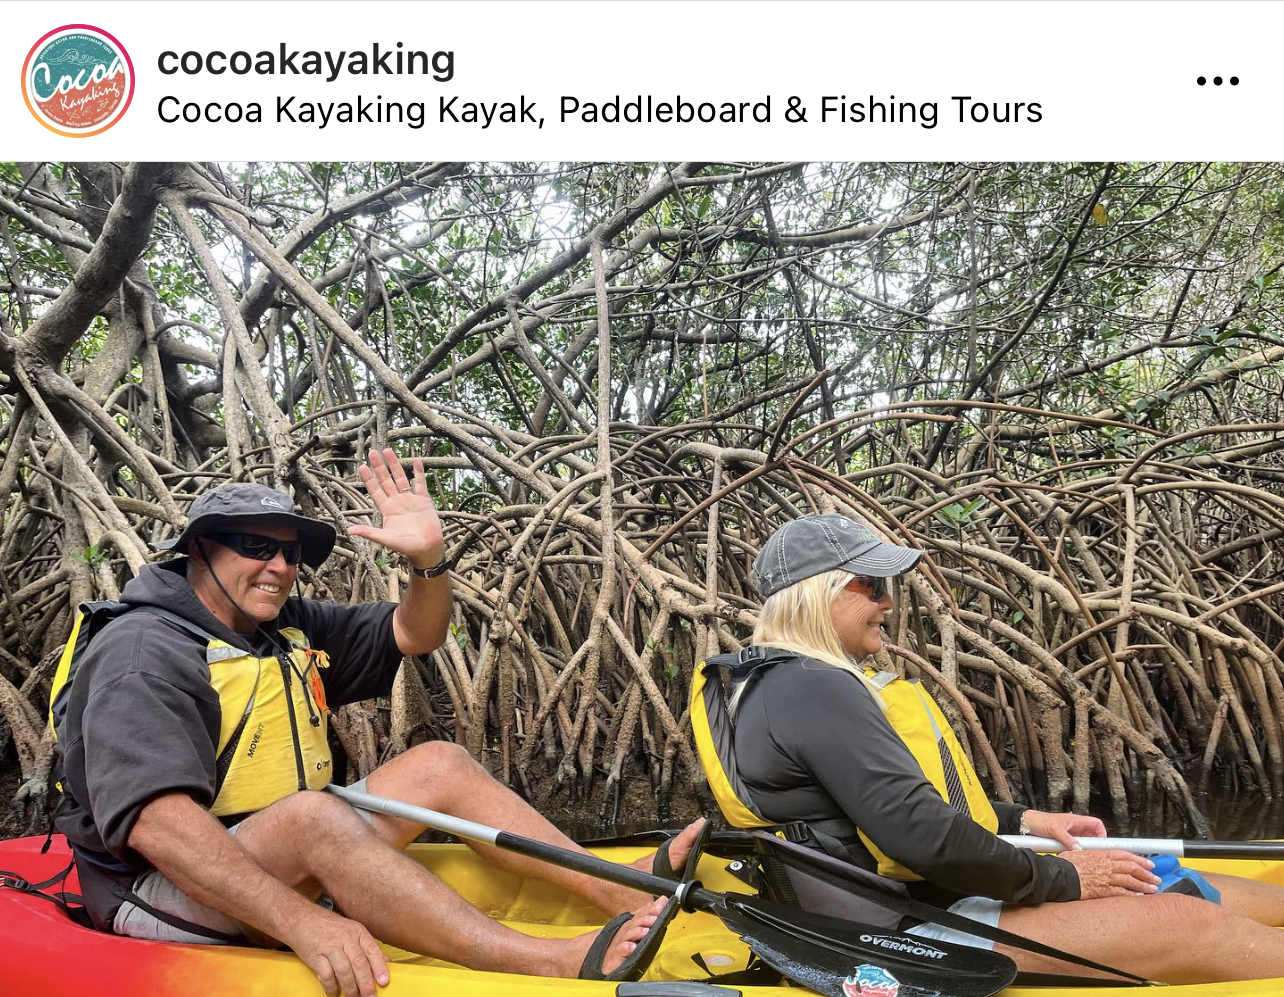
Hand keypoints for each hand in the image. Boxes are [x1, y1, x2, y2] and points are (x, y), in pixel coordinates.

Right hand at [280, 905, 389, 996]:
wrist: (302, 918)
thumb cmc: (329, 927)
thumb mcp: (351, 930)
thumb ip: (367, 947)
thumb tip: (386, 961)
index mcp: (358, 932)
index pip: (372, 950)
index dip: (379, 967)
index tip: (384, 981)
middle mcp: (345, 938)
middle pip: (359, 963)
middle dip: (366, 983)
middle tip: (370, 996)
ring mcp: (330, 946)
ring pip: (344, 970)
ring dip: (350, 988)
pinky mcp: (315, 955)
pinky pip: (326, 974)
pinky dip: (331, 986)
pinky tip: (334, 993)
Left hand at [348, 448, 444, 565]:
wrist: (427, 549)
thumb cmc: (406, 546)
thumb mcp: (385, 539)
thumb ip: (369, 533)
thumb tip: (349, 530)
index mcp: (387, 510)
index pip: (375, 490)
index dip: (369, 478)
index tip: (362, 466)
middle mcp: (397, 502)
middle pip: (386, 480)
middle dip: (379, 466)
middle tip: (372, 452)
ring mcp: (410, 499)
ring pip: (401, 478)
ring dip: (394, 465)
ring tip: (388, 451)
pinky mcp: (424, 500)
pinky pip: (420, 483)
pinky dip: (419, 472)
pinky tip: (417, 460)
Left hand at [1021, 809, 1106, 849]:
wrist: (1027, 823)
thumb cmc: (1040, 821)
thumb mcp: (1055, 830)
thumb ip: (1067, 839)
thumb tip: (1079, 848)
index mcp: (1076, 820)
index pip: (1096, 824)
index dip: (1102, 833)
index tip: (1102, 844)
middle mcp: (1074, 827)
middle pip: (1092, 835)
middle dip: (1094, 844)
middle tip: (1095, 854)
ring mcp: (1069, 834)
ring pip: (1083, 842)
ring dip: (1084, 849)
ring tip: (1085, 856)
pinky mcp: (1063, 840)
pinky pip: (1073, 846)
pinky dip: (1075, 851)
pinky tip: (1073, 857)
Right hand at [1062, 849, 1159, 899]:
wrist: (1059, 876)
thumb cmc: (1066, 864)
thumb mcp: (1078, 852)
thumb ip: (1090, 853)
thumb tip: (1092, 853)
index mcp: (1101, 854)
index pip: (1125, 855)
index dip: (1139, 859)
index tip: (1148, 863)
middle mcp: (1106, 865)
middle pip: (1132, 868)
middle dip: (1146, 873)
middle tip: (1155, 877)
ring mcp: (1106, 878)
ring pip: (1130, 880)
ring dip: (1143, 884)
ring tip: (1152, 888)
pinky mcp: (1103, 890)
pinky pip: (1122, 892)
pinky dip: (1132, 894)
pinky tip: (1139, 896)